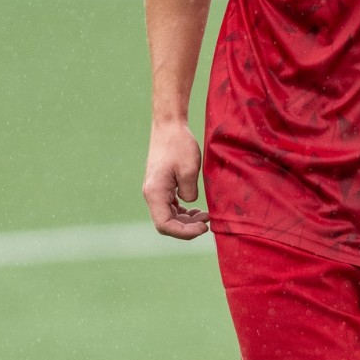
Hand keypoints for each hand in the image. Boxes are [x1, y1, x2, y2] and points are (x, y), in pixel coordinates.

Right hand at [142, 120, 210, 238]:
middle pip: (166, 224)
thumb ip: (189, 191)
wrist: (169, 126)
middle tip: (207, 223)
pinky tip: (197, 208)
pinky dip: (183, 211)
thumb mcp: (189, 169)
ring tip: (206, 216)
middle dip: (187, 228)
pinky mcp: (162, 187)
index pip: (165, 225)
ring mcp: (156, 191)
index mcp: (155, 192)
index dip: (184, 232)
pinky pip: (171, 207)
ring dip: (186, 220)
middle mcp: (151, 194)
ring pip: (169, 217)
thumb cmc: (179, 144)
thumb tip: (190, 202)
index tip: (203, 228)